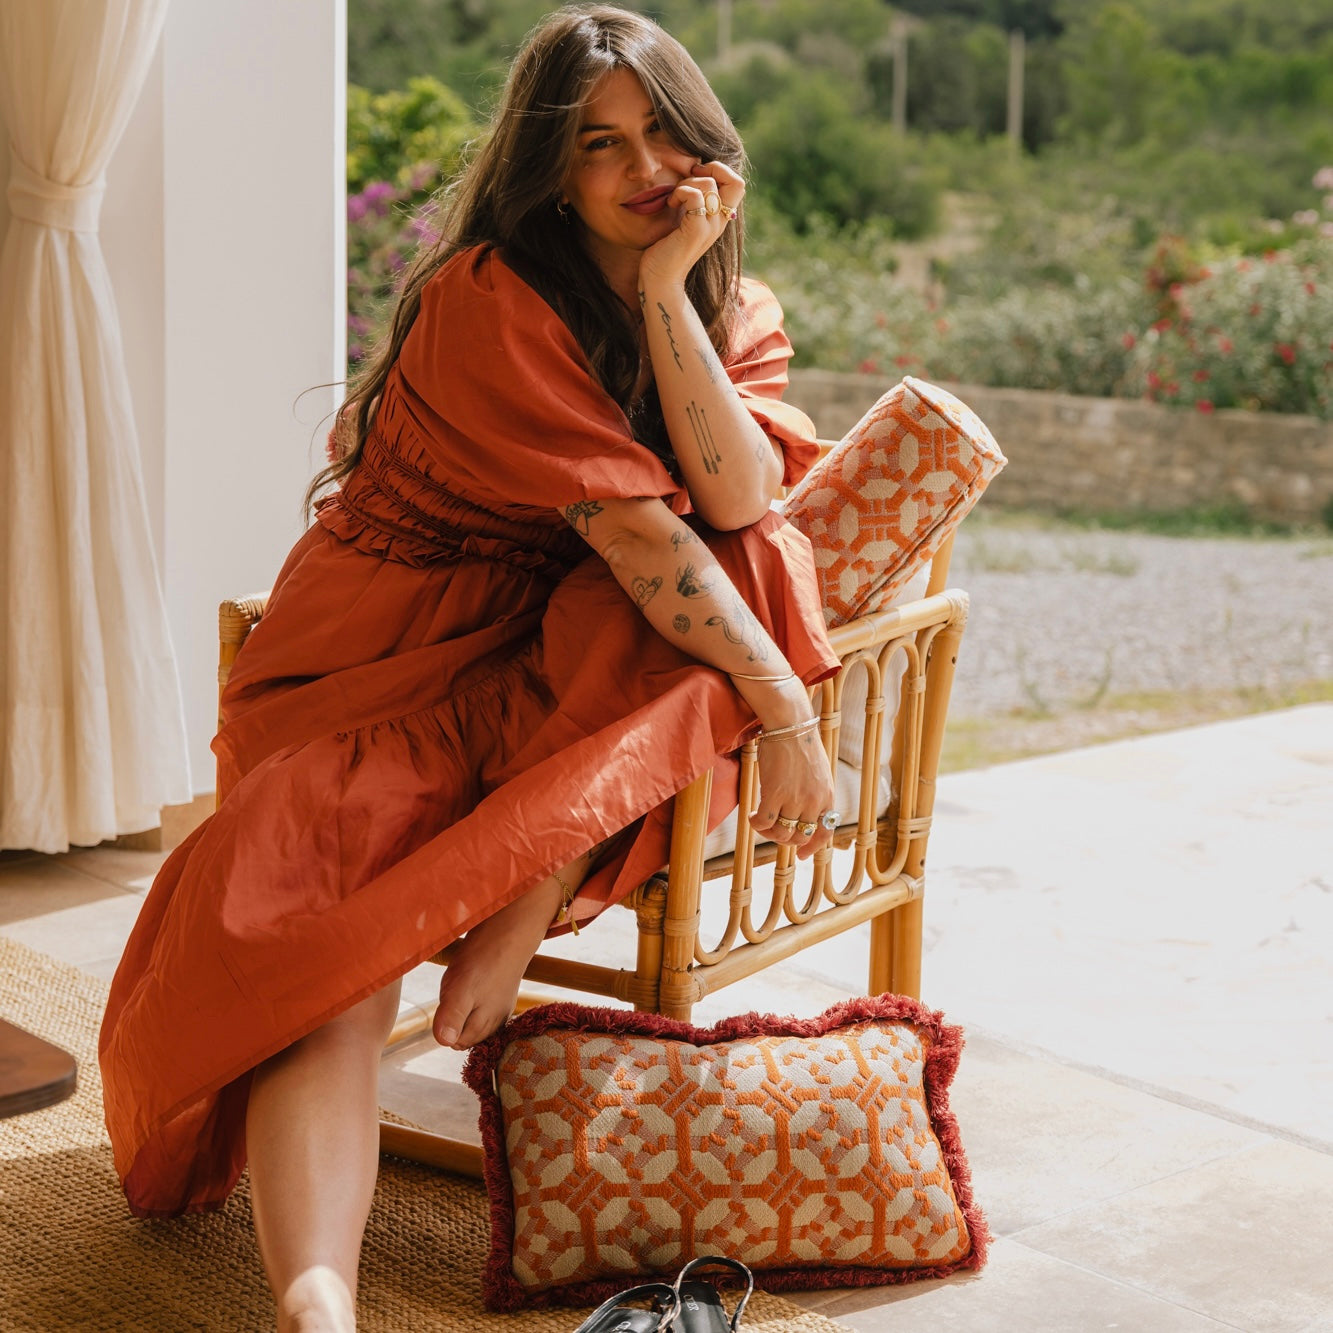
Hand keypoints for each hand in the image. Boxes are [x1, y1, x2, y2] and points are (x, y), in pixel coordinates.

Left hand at [638, 159, 743, 287]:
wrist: (661, 278)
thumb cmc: (668, 247)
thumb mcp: (686, 218)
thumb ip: (695, 200)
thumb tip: (692, 171)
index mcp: (720, 218)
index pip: (738, 184)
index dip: (720, 170)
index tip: (697, 173)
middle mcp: (720, 223)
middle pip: (736, 182)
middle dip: (712, 169)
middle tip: (689, 177)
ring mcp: (710, 227)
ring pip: (709, 184)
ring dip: (687, 182)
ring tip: (674, 198)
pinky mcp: (696, 231)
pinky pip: (694, 195)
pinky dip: (680, 192)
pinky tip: (671, 204)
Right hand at [748, 726, 836, 860]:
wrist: (791, 726)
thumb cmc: (801, 745)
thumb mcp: (818, 774)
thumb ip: (814, 795)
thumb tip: (802, 815)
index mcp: (827, 797)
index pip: (825, 832)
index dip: (813, 847)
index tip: (802, 855)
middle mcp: (814, 802)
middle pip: (800, 836)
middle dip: (786, 839)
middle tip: (773, 830)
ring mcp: (795, 799)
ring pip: (782, 833)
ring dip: (768, 833)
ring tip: (760, 821)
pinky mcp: (775, 794)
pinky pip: (765, 822)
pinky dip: (756, 824)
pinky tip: (752, 816)